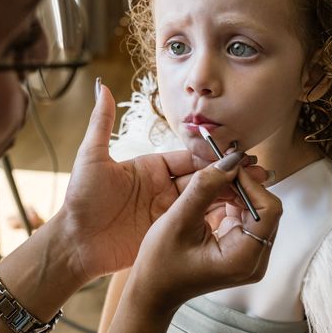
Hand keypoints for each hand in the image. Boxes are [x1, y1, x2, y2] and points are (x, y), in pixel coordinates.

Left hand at [57, 80, 258, 282]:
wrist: (75, 245)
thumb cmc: (81, 201)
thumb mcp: (91, 159)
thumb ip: (101, 124)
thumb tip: (100, 87)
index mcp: (151, 167)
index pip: (188, 157)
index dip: (212, 156)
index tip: (235, 155)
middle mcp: (163, 187)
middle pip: (202, 177)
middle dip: (228, 175)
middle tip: (256, 173)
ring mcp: (167, 210)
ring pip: (204, 199)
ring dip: (228, 195)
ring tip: (256, 193)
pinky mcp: (167, 232)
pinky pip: (196, 222)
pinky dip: (217, 219)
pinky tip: (238, 218)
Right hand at [124, 160, 282, 313]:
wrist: (153, 290)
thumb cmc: (161, 264)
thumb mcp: (178, 221)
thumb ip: (203, 188)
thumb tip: (228, 161)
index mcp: (243, 259)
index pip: (269, 210)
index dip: (251, 183)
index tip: (228, 167)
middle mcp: (254, 259)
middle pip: (265, 208)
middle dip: (243, 185)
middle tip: (218, 169)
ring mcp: (250, 255)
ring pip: (256, 209)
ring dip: (236, 190)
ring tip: (211, 181)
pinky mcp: (242, 248)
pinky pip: (245, 215)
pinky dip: (231, 200)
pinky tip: (211, 195)